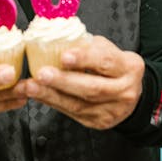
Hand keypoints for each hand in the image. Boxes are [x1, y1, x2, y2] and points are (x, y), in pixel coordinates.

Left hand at [22, 35, 143, 129]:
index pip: (105, 62)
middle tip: (41, 74)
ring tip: (32, 86)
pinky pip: (73, 114)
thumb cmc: (114, 65)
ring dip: (51, 95)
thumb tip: (57, 38)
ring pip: (79, 105)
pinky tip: (40, 95)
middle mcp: (125, 91)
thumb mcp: (106, 48)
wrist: (130, 91)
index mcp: (129, 67)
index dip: (84, 59)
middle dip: (63, 81)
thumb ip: (86, 45)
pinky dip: (53, 103)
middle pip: (92, 88)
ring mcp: (113, 110)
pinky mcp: (100, 122)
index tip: (64, 56)